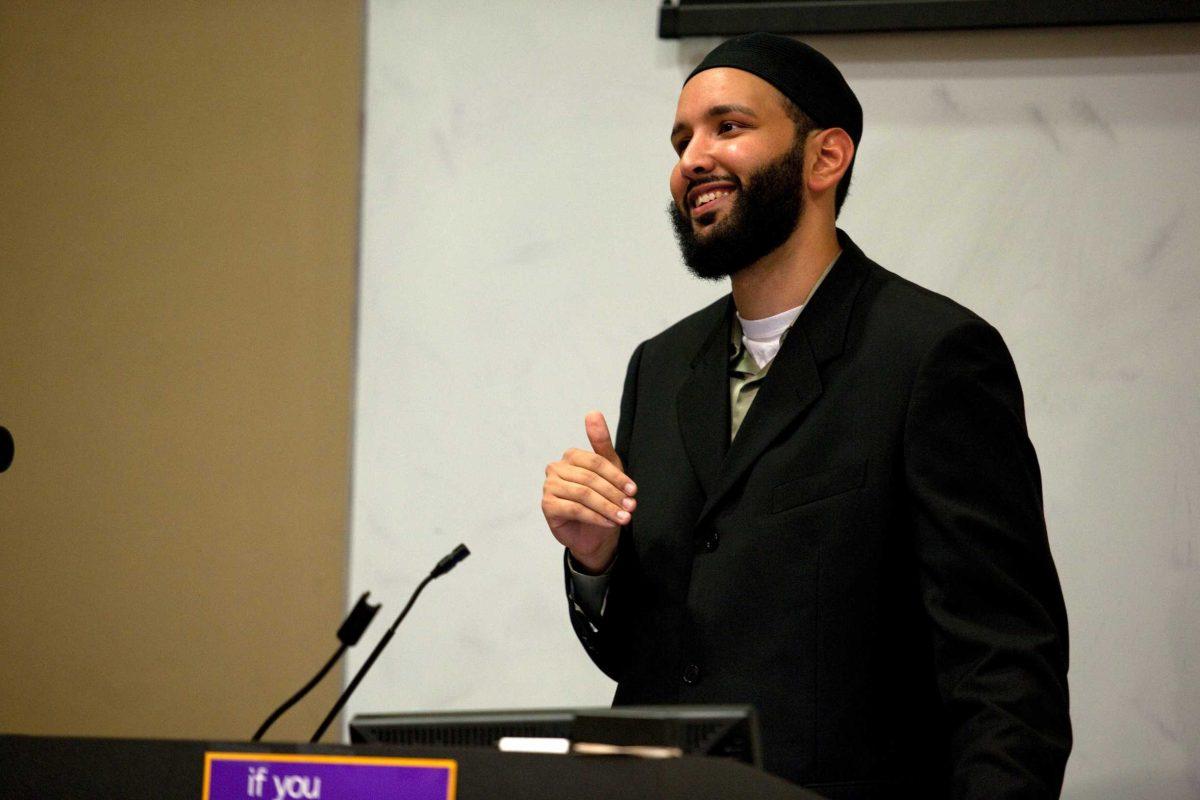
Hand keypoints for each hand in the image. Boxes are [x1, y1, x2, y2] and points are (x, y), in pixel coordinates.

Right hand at [542, 411, 636, 573]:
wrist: (593, 533)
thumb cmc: (602, 498)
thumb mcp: (609, 470)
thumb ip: (601, 442)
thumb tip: (593, 412)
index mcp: (571, 456)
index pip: (596, 462)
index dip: (617, 477)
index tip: (633, 490)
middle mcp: (556, 468)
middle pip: (590, 478)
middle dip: (614, 494)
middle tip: (631, 507)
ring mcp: (549, 486)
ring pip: (583, 494)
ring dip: (607, 507)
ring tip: (623, 518)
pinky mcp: (547, 505)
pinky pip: (575, 509)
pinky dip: (595, 517)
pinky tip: (609, 523)